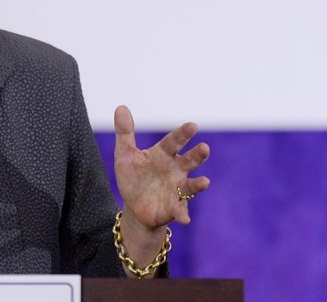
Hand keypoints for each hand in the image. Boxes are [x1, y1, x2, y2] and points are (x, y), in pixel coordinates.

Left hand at [114, 105, 209, 230]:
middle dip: (197, 155)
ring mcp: (177, 189)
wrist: (134, 206)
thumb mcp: (125, 154)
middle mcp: (175, 170)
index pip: (174, 142)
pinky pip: (181, 210)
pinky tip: (185, 219)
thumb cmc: (133, 177)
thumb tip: (121, 107)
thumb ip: (125, 132)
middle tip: (204, 148)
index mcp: (163, 155)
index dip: (183, 134)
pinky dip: (183, 214)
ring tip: (205, 182)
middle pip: (189, 160)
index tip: (192, 126)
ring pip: (191, 185)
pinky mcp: (175, 207)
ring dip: (198, 184)